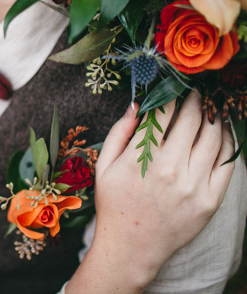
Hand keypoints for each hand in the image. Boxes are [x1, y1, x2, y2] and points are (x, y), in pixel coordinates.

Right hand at [66, 90, 234, 292]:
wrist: (132, 247)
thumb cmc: (114, 204)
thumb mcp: (104, 166)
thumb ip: (119, 132)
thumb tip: (136, 103)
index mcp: (141, 158)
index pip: (163, 113)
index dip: (170, 94)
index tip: (174, 85)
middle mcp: (170, 169)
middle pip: (191, 120)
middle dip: (195, 99)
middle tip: (196, 90)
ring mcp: (193, 185)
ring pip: (214, 137)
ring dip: (214, 116)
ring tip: (211, 106)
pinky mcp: (210, 200)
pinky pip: (227, 162)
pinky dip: (228, 142)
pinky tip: (222, 131)